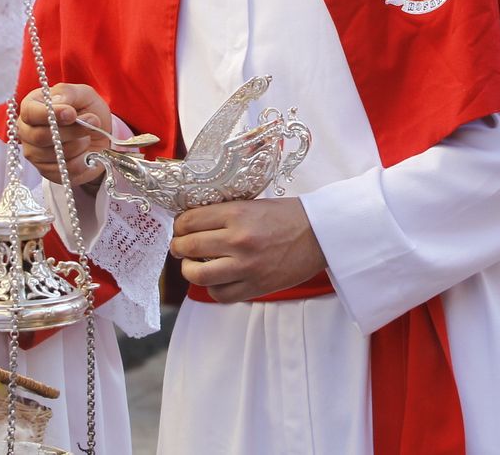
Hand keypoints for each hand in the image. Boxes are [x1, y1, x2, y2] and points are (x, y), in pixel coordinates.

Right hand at [17, 83, 110, 188]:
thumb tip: (59, 103)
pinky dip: (82, 161)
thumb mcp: (82, 94)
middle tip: (92, 122)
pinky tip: (86, 152)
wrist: (99, 135)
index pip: (30, 113)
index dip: (50, 114)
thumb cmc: (86, 110)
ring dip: (79, 145)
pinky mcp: (46, 171)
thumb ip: (69, 93)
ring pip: (55, 154)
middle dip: (72, 131)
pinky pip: (64, 170)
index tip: (72, 114)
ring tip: (88, 136)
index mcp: (31, 106)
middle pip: (40, 136)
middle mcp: (27, 131)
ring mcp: (34, 153)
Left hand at [171, 198, 325, 302]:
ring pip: (197, 274)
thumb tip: (193, 224)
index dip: (179, 225)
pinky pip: (220, 294)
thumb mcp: (253, 204)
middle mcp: (239, 240)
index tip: (180, 228)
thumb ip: (224, 214)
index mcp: (237, 214)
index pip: (190, 220)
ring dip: (189, 270)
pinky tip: (217, 279)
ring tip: (192, 265)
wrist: (321, 234)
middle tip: (180, 246)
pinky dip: (213, 288)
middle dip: (178, 247)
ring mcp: (246, 266)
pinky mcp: (256, 286)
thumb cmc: (288, 216)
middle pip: (188, 246)